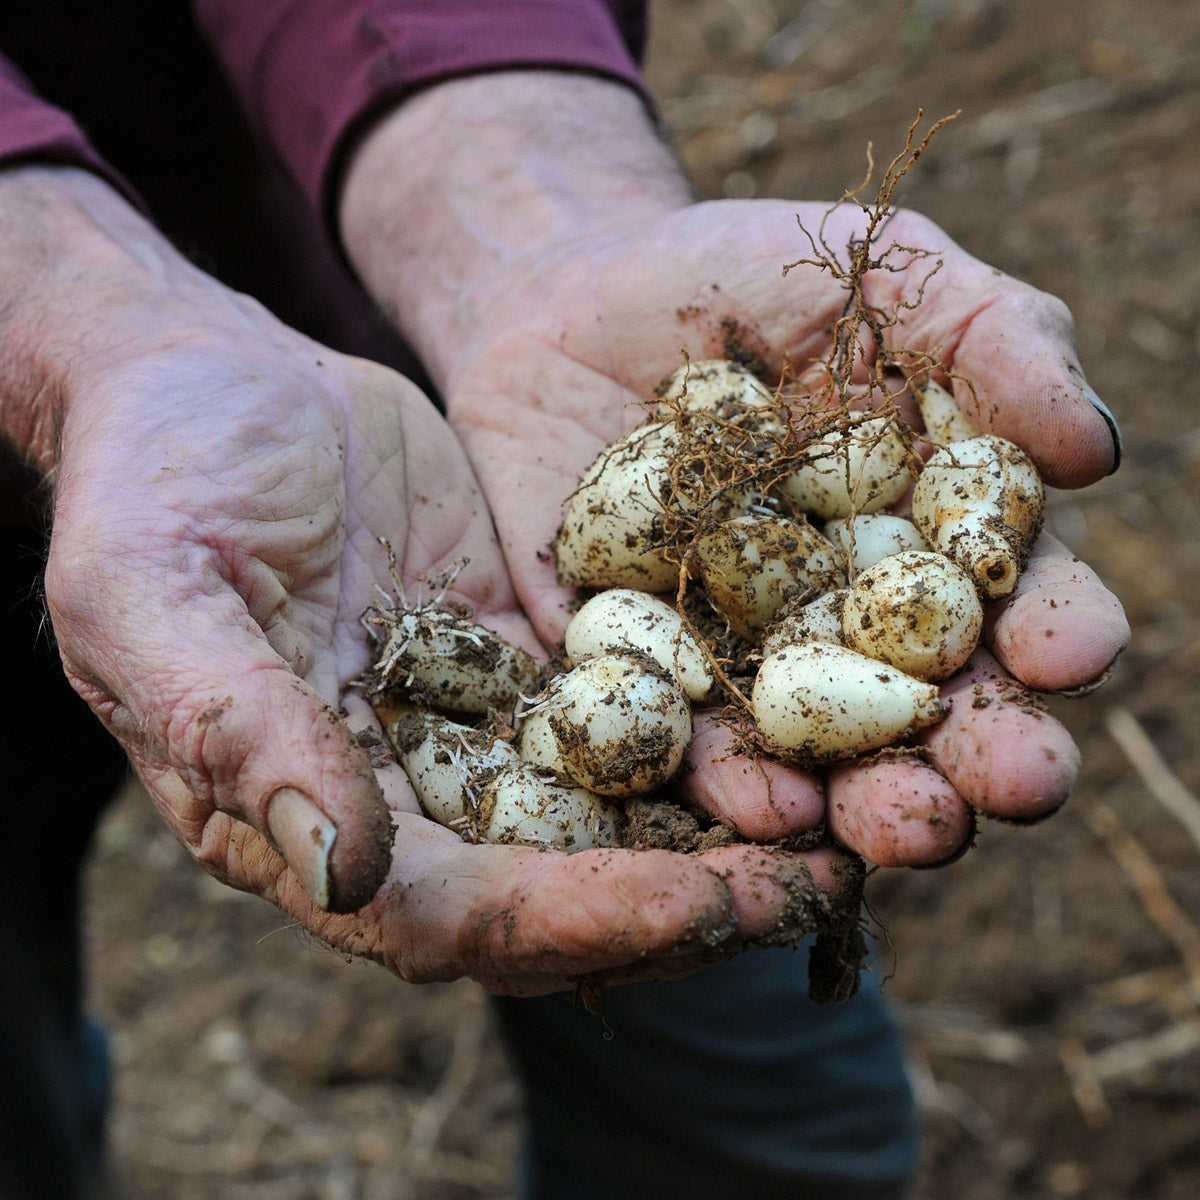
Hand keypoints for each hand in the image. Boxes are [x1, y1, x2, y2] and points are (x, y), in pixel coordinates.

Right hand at [3, 166, 845, 992]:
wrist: (208, 379)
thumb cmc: (154, 476)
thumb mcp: (155, 591)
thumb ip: (240, 732)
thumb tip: (346, 877)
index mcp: (297, 815)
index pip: (447, 914)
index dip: (569, 919)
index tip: (692, 904)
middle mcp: (400, 795)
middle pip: (555, 888)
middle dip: (684, 900)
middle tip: (813, 886)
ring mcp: (469, 727)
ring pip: (609, 816)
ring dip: (719, 834)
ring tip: (844, 828)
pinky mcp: (521, 655)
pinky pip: (626, 713)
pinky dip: (706, 736)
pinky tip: (796, 728)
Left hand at [340, 73, 1129, 869]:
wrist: (567, 302)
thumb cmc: (740, 277)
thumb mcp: (882, 270)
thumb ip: (997, 341)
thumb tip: (1097, 452)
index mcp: (932, 536)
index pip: (1022, 600)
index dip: (1059, 631)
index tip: (1070, 651)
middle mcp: (852, 619)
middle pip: (938, 707)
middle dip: (984, 753)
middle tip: (1014, 785)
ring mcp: (749, 656)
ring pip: (826, 753)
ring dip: (870, 801)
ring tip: (900, 831)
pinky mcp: (646, 671)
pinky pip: (688, 737)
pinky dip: (725, 776)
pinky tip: (760, 806)